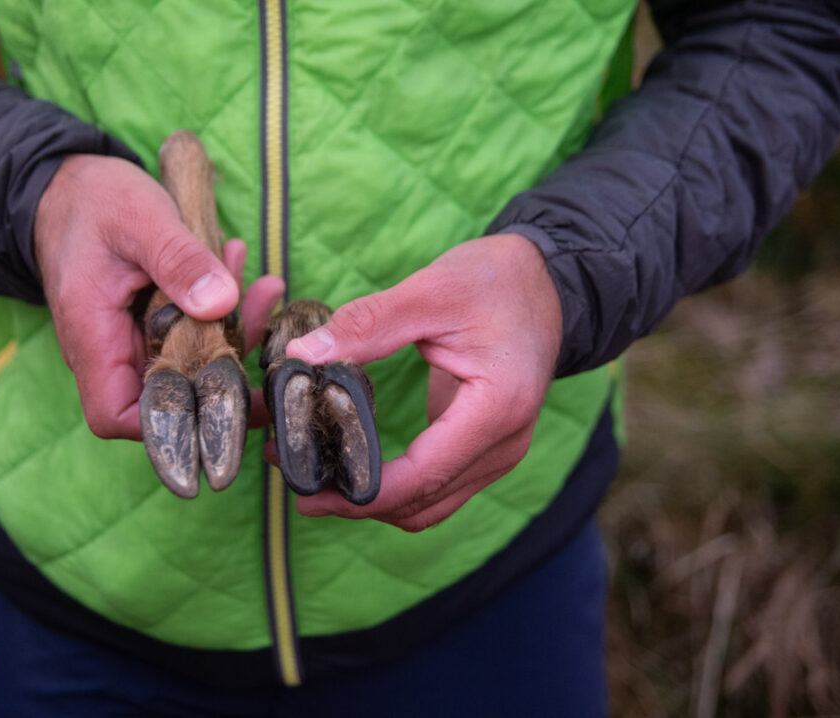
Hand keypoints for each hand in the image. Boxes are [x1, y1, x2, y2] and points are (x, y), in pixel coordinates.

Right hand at [35, 154, 282, 439]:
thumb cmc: (94, 200)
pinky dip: (219, 309)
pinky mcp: (149, 323)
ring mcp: (131, 339)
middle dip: (224, 366)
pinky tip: (238, 271)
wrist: (70, 184)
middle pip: (169, 392)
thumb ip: (178, 259)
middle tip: (263, 323)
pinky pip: (190, 332)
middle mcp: (109, 350)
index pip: (116, 415)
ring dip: (230, 331)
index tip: (225, 399)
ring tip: (260, 289)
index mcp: (92, 336)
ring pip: (188, 362)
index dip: (168, 424)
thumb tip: (220, 303)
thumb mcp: (140, 217)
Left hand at [284, 233, 561, 531]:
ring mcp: (498, 452)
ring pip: (429, 506)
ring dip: (374, 503)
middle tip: (297, 484)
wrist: (542, 282)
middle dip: (357, 502)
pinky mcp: (483, 449)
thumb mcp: (430, 290)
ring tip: (316, 481)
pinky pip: (436, 488)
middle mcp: (504, 443)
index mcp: (497, 407)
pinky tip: (352, 468)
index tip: (308, 491)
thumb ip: (367, 324)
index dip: (363, 493)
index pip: (423, 476)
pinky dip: (394, 489)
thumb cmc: (493, 280)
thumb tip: (302, 355)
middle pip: (423, 502)